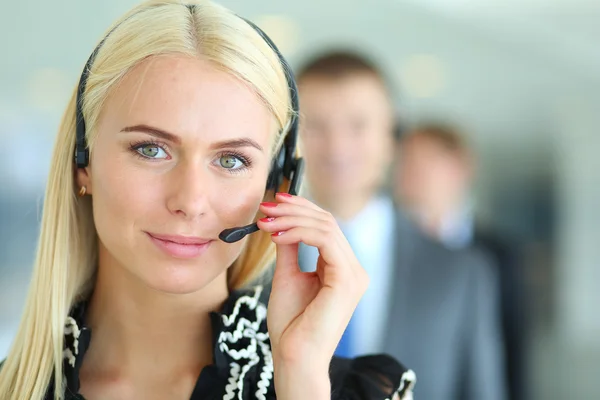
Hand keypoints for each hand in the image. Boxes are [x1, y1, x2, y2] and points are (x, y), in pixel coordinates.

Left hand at [257, 193, 368, 393]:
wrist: (294, 357)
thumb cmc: (290, 326)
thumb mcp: (287, 277)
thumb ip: (289, 249)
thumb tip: (281, 223)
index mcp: (341, 269)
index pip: (326, 226)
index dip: (301, 209)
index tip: (274, 202)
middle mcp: (353, 269)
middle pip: (327, 221)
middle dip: (294, 209)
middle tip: (266, 207)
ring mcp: (353, 274)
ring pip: (326, 226)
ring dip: (292, 218)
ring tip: (266, 222)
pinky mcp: (346, 280)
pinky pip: (325, 240)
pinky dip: (299, 232)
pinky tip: (278, 234)